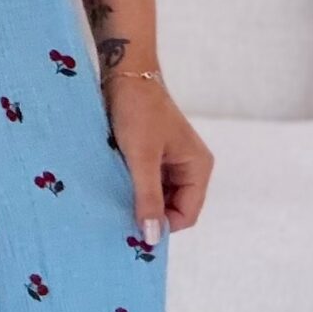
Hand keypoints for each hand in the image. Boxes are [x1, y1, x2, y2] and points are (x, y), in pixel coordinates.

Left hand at [101, 73, 212, 239]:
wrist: (125, 74)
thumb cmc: (137, 111)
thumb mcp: (142, 157)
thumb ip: (148, 197)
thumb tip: (152, 237)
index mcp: (198, 167)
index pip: (187, 215)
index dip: (162, 225)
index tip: (132, 228)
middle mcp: (190, 167)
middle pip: (173, 208)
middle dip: (149, 213)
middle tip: (119, 214)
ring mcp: (172, 162)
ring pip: (158, 196)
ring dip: (139, 199)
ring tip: (115, 197)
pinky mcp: (155, 155)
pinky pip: (148, 182)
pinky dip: (133, 186)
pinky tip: (114, 185)